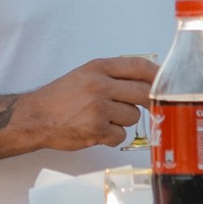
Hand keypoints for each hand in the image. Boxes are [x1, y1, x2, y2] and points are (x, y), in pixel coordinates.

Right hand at [21, 55, 160, 151]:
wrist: (35, 117)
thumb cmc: (60, 98)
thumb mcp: (85, 75)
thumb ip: (113, 76)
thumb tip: (147, 81)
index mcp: (98, 68)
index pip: (139, 66)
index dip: (158, 75)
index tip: (167, 82)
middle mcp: (99, 85)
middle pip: (143, 92)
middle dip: (148, 102)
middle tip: (148, 106)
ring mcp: (98, 107)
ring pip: (133, 116)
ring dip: (122, 121)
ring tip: (102, 119)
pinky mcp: (96, 129)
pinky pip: (121, 135)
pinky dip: (111, 137)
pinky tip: (96, 131)